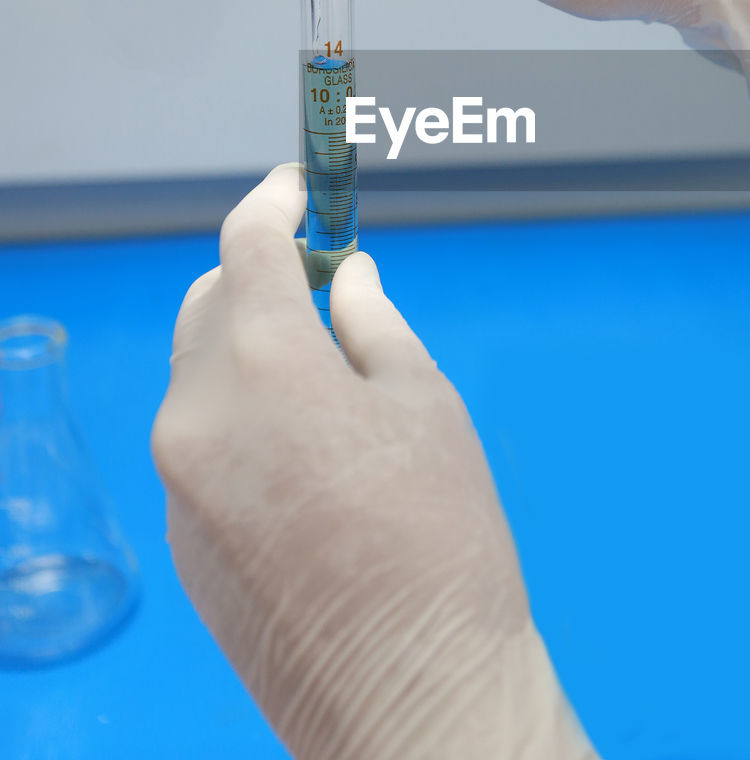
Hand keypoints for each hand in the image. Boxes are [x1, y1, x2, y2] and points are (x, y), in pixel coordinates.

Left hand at [151, 165, 595, 759]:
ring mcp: (177, 480)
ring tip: (325, 379)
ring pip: (197, 373)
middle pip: (207, 301)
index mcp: (266, 364)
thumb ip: (372, 324)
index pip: (245, 244)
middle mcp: (199, 413)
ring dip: (248, 348)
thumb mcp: (424, 404)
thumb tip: (348, 278)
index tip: (295, 188)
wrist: (412, 692)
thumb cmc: (441, 543)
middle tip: (323, 287)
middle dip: (257, 277)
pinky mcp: (179, 535)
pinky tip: (302, 451)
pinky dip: (237, 414)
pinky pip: (197, 441)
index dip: (273, 200)